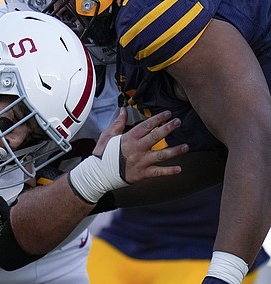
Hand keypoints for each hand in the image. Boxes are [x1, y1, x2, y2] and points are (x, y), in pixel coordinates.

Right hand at [69, 108, 186, 203]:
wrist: (99, 174)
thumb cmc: (103, 154)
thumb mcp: (107, 136)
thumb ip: (118, 123)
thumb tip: (123, 110)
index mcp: (128, 139)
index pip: (145, 126)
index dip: (157, 119)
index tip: (168, 114)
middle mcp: (136, 149)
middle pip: (155, 137)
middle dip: (168, 128)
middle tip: (178, 122)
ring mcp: (140, 161)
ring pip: (161, 155)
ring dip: (175, 150)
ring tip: (186, 146)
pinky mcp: (142, 173)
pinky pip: (158, 172)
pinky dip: (169, 171)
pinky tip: (179, 169)